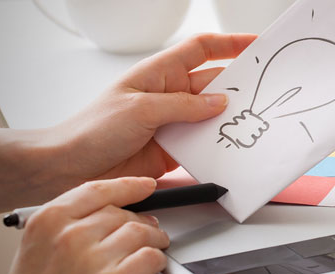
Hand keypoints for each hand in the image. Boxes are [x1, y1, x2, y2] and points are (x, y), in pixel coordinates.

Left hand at [0, 33, 256, 216]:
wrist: (68, 168)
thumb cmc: (90, 130)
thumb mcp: (140, 109)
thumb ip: (182, 106)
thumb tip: (218, 101)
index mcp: (159, 73)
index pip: (202, 50)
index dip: (230, 44)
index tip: (257, 44)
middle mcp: (169, 96)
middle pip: (215, 84)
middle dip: (241, 86)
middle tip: (265, 91)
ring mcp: (173, 124)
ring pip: (213, 118)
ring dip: (231, 121)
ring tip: (252, 124)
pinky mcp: (174, 151)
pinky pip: (204, 147)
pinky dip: (219, 149)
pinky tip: (231, 152)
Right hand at [3, 177, 167, 273]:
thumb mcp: (36, 250)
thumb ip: (64, 226)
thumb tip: (103, 214)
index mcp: (46, 222)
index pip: (96, 191)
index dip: (126, 186)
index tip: (143, 185)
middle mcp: (68, 236)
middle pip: (120, 213)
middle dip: (140, 221)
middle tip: (148, 229)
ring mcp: (91, 259)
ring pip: (139, 232)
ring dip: (154, 238)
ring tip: (155, 245)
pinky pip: (149, 258)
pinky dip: (157, 260)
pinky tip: (153, 265)